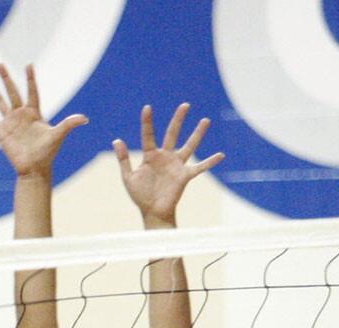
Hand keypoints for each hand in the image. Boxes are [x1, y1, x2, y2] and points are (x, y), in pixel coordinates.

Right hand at [0, 63, 85, 178]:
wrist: (34, 169)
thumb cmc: (47, 153)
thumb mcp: (58, 136)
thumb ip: (69, 124)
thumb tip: (85, 118)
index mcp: (34, 113)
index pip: (32, 91)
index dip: (30, 79)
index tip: (29, 64)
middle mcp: (21, 115)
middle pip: (12, 91)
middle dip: (6, 78)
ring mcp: (10, 122)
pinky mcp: (1, 132)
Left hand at [114, 104, 223, 226]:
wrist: (152, 212)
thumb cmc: (140, 195)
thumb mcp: (129, 177)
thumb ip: (124, 159)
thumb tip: (117, 140)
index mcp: (151, 156)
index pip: (148, 135)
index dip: (147, 122)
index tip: (147, 107)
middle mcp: (166, 157)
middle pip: (172, 134)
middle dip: (178, 120)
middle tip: (185, 105)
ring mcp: (177, 165)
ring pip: (189, 145)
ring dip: (197, 134)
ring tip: (205, 120)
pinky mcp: (185, 176)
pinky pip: (200, 168)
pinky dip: (210, 162)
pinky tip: (221, 155)